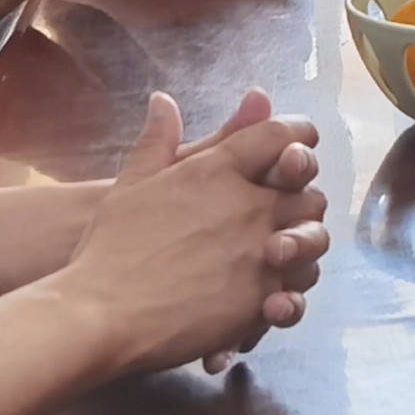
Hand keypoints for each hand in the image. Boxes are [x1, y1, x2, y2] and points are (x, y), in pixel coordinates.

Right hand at [59, 88, 329, 372]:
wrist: (101, 315)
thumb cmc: (110, 247)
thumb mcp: (130, 184)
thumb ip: (159, 141)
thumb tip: (163, 100)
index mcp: (219, 170)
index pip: (281, 135)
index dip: (296, 136)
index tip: (292, 146)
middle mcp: (250, 207)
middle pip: (308, 191)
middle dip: (304, 198)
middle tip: (287, 208)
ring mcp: (261, 254)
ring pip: (313, 243)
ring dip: (304, 246)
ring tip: (279, 254)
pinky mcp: (262, 301)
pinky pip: (297, 292)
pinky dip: (290, 294)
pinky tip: (270, 298)